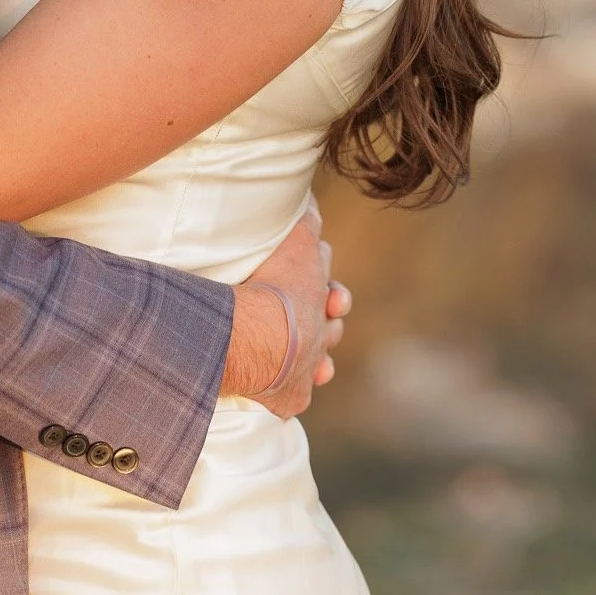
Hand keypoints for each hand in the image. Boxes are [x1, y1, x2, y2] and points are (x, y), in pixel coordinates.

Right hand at [221, 197, 351, 418]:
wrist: (264, 337)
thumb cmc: (274, 285)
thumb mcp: (293, 240)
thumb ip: (306, 219)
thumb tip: (315, 196)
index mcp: (319, 295)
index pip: (329, 286)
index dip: (327, 285)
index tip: (328, 291)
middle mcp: (320, 333)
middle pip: (331, 323)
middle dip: (328, 317)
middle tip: (324, 312)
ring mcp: (308, 367)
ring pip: (321, 361)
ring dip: (316, 357)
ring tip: (313, 358)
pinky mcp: (293, 398)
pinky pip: (296, 397)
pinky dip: (292, 392)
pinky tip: (282, 392)